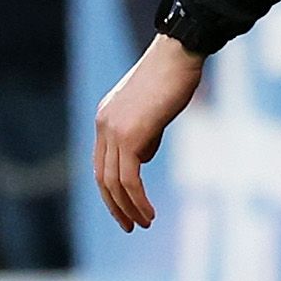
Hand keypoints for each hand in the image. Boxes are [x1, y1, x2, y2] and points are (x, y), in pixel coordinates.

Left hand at [90, 36, 206, 231]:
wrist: (178, 55)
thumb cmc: (174, 76)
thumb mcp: (155, 110)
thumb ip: (145, 135)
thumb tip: (142, 159)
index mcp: (106, 119)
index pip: (102, 163)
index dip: (112, 190)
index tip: (127, 208)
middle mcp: (103, 126)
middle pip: (103, 177)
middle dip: (116, 206)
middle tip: (131, 225)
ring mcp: (113, 131)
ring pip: (114, 182)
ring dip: (128, 208)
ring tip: (144, 224)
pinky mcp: (129, 136)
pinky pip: (129, 178)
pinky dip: (138, 199)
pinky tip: (149, 212)